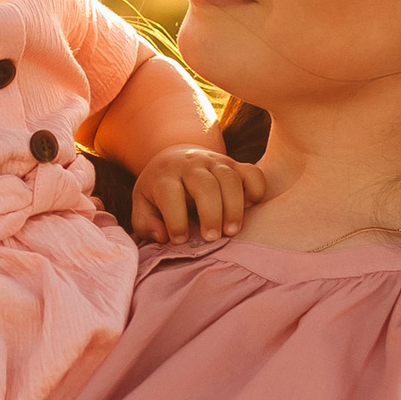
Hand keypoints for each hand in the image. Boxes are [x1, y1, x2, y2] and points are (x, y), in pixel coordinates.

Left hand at [130, 143, 269, 243]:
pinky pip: (252, 173)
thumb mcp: (143, 206)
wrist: (175, 159)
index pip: (170, 193)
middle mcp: (191, 164)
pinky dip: (256, 190)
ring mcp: (215, 162)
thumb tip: (163, 237)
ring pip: (230, 178)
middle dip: (211, 214)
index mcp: (165, 176)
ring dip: (234, 207)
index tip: (180, 240)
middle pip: (205, 184)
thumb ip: (146, 224)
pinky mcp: (235, 164)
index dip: (175, 219)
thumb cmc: (159, 192)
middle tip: (211, 239)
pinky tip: (251, 208)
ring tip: (232, 231)